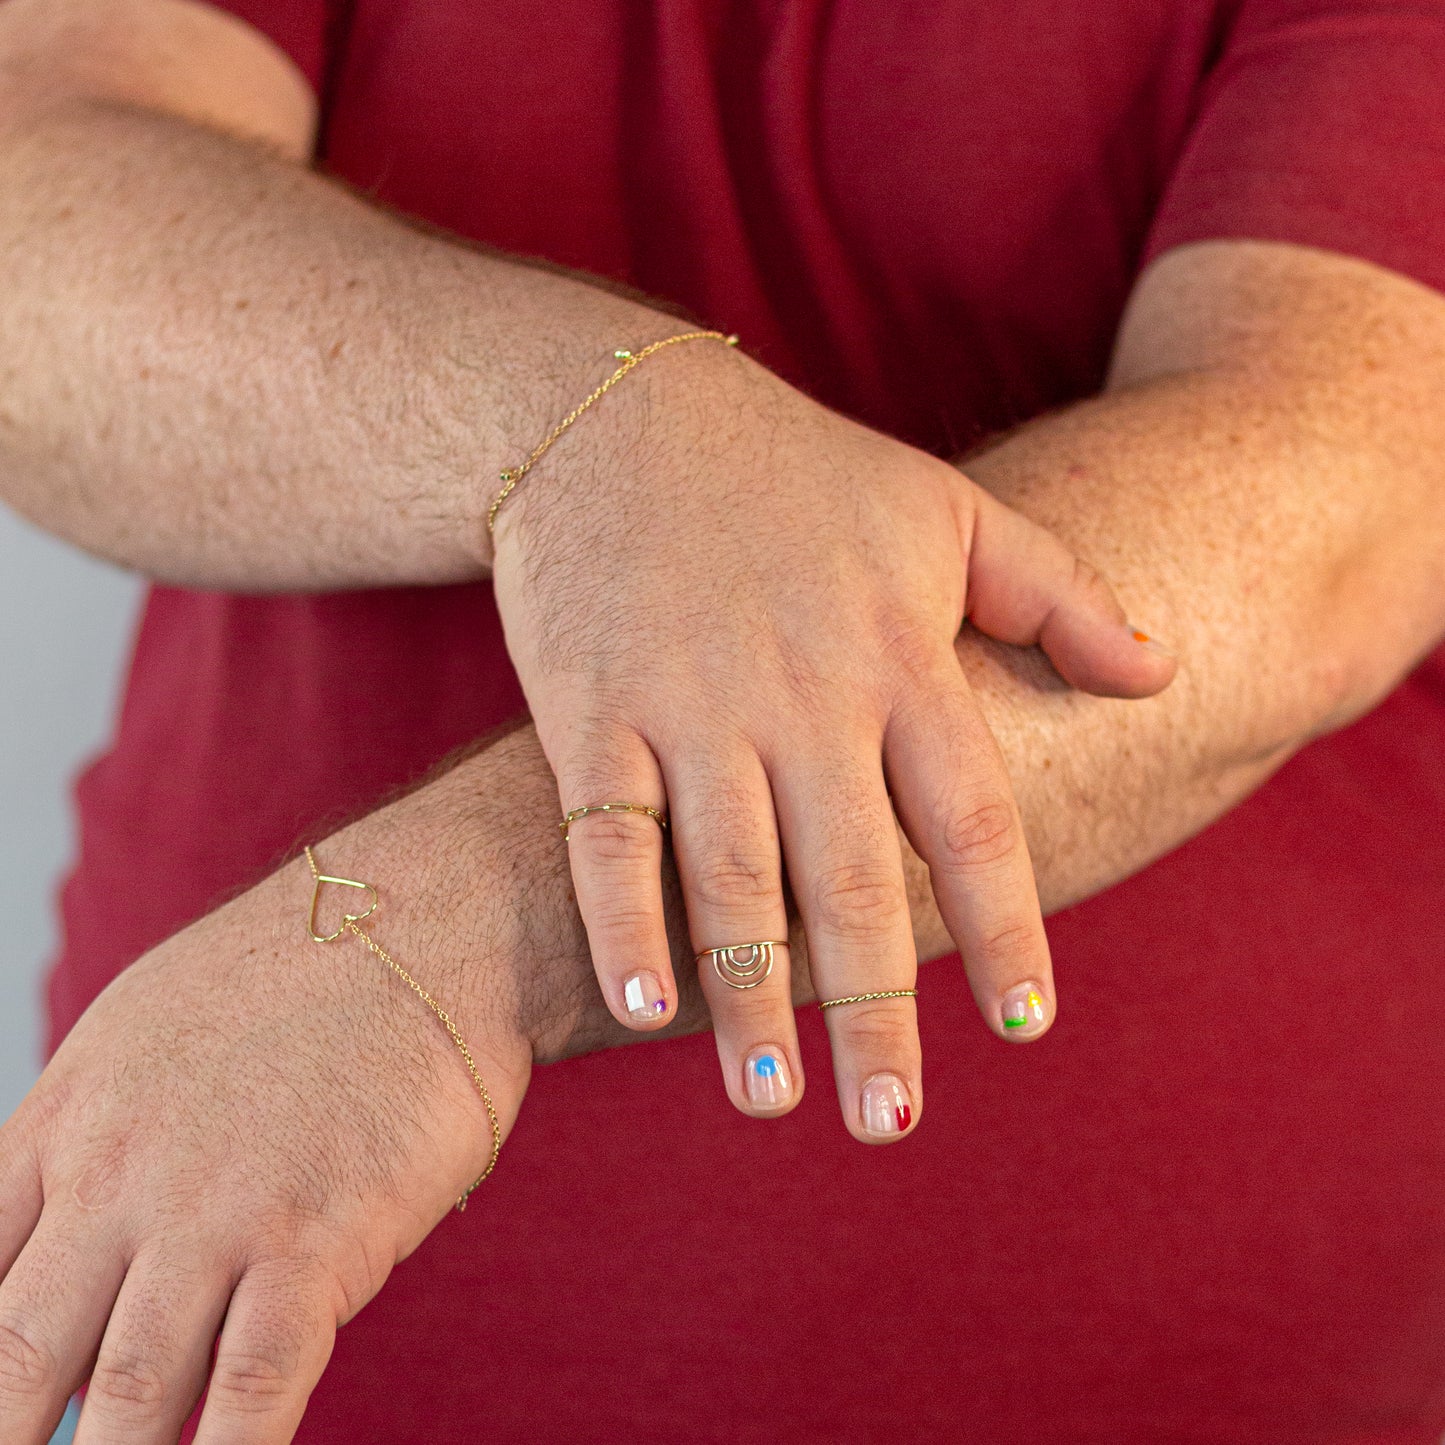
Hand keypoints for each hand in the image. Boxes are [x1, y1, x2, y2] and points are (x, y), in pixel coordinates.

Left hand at [0, 817, 531, 1444]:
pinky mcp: (317, 1238)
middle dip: (9, 1430)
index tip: (1, 1403)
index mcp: (69, 1118)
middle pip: (14, 1356)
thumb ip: (95, 1134)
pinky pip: (251, 1385)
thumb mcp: (149, 1029)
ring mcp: (215, 1211)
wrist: (431, 918)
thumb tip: (77, 1244)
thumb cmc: (305, 971)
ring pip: (122, 1395)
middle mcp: (119, 1175)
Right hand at [490, 339, 1174, 1140]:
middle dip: (872, 1007)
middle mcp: (801, 693)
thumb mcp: (946, 508)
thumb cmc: (795, 472)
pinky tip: (642, 1007)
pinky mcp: (591, 707)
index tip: (1022, 1025)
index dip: (1002, 926)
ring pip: (730, 875)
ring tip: (767, 1097)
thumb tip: (1163, 673)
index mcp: (898, 654)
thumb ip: (1060, 592)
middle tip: (888, 1118)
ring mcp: (691, 703)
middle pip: (850, 877)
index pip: (971, 817)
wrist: (620, 416)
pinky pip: (609, 833)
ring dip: (750, 995)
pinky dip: (623, 920)